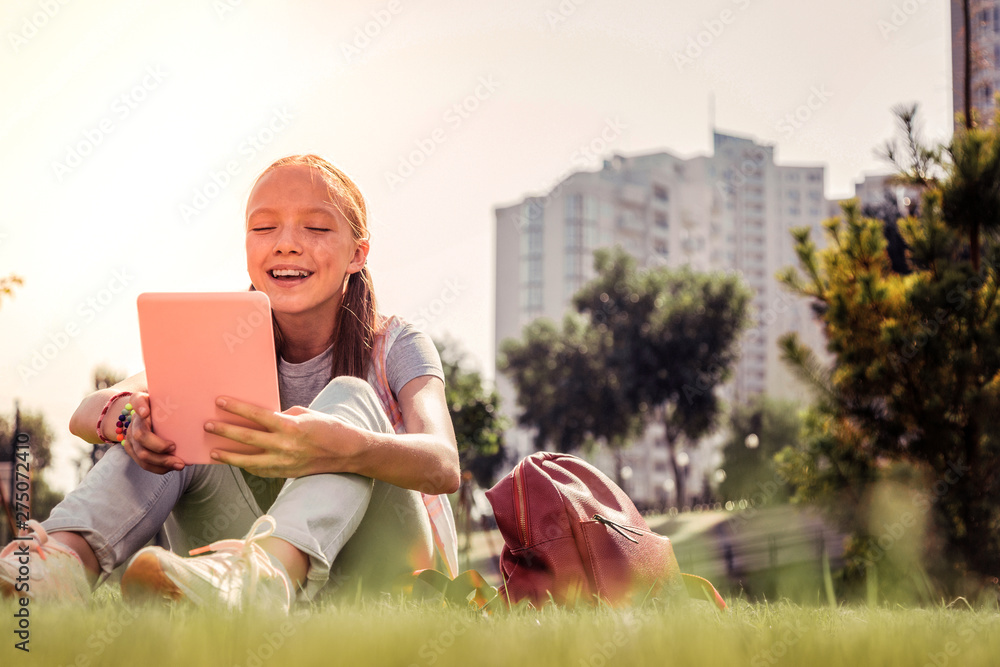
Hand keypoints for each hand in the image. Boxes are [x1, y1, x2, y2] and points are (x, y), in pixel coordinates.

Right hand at [121, 392, 185, 474]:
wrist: (156, 416)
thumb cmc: (169, 408)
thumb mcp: (173, 400)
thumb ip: (180, 400)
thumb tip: (201, 407)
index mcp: (142, 403)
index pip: (137, 400)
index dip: (140, 407)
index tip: (146, 413)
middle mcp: (134, 420)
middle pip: (140, 435)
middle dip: (158, 445)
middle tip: (174, 448)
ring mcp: (131, 437)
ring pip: (142, 453)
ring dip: (161, 461)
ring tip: (179, 464)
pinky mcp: (133, 450)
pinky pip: (144, 463)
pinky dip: (159, 467)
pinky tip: (172, 467)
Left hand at [205, 396, 360, 477]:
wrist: (348, 452)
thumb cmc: (329, 428)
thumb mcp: (306, 414)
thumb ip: (283, 416)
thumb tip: (265, 419)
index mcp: (290, 426)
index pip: (257, 415)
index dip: (236, 408)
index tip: (220, 402)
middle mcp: (285, 446)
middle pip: (247, 438)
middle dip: (225, 431)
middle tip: (208, 426)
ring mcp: (285, 462)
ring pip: (249, 461)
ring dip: (230, 456)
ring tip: (214, 452)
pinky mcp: (287, 473)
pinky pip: (261, 471)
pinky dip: (247, 466)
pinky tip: (237, 462)